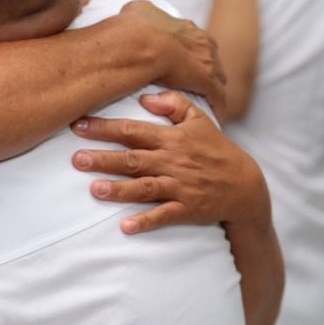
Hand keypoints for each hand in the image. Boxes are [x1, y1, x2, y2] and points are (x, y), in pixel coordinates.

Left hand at [70, 90, 269, 234]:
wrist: (246, 186)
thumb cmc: (216, 150)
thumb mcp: (200, 120)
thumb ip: (174, 103)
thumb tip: (145, 97)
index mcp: (172, 138)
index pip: (133, 130)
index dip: (105, 127)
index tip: (78, 125)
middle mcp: (173, 161)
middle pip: (133, 159)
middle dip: (104, 159)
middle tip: (77, 159)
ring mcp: (180, 186)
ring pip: (145, 187)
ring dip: (119, 190)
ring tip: (94, 189)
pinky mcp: (187, 208)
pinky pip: (164, 215)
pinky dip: (146, 221)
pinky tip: (126, 227)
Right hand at [118, 0, 226, 119]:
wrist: (140, 42)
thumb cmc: (135, 29)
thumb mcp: (137, 10)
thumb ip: (141, 11)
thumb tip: (135, 12)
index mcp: (185, 27)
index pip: (197, 39)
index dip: (193, 51)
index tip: (187, 60)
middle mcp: (201, 41)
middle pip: (211, 57)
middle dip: (207, 68)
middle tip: (198, 81)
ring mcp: (206, 61)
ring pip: (218, 76)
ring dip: (213, 87)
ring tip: (207, 100)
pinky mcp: (207, 81)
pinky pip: (218, 96)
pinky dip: (218, 105)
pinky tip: (216, 114)